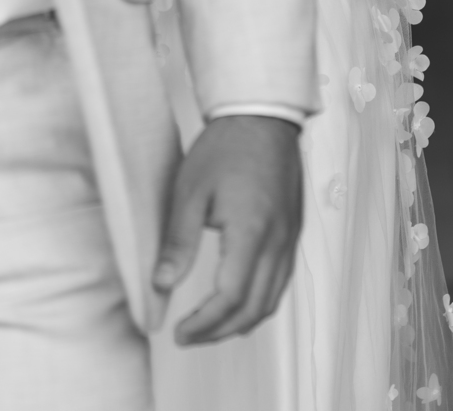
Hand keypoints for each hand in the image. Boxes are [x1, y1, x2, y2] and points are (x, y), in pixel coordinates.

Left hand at [154, 115, 301, 343]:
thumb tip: (161, 285)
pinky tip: (237, 300)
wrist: (262, 115)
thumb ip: (178, 242)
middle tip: (188, 336)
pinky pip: (280, 282)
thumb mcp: (190, 190)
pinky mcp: (292, 233)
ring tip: (208, 326)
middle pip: (254, 309)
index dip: (204, 324)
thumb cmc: (226, 146)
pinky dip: (258, 302)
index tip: (178, 333)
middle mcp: (277, 242)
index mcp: (251, 233)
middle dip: (220, 332)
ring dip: (240, 322)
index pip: (230, 298)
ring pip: (271, 300)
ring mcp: (289, 239)